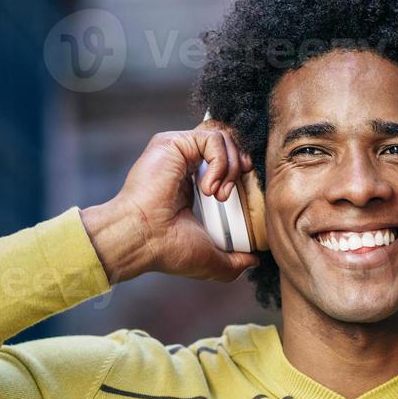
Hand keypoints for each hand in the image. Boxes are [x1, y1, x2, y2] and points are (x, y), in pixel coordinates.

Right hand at [80, 120, 262, 283]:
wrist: (143, 239)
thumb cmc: (167, 249)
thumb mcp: (210, 257)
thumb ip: (234, 260)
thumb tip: (254, 260)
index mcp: (190, 185)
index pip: (224, 162)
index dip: (240, 171)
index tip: (244, 191)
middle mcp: (183, 164)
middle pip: (226, 145)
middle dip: (240, 165)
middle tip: (232, 193)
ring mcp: (177, 151)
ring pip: (223, 138)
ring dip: (230, 167)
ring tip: (220, 195)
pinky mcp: (173, 143)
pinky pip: (212, 138)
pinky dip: (220, 162)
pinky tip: (209, 188)